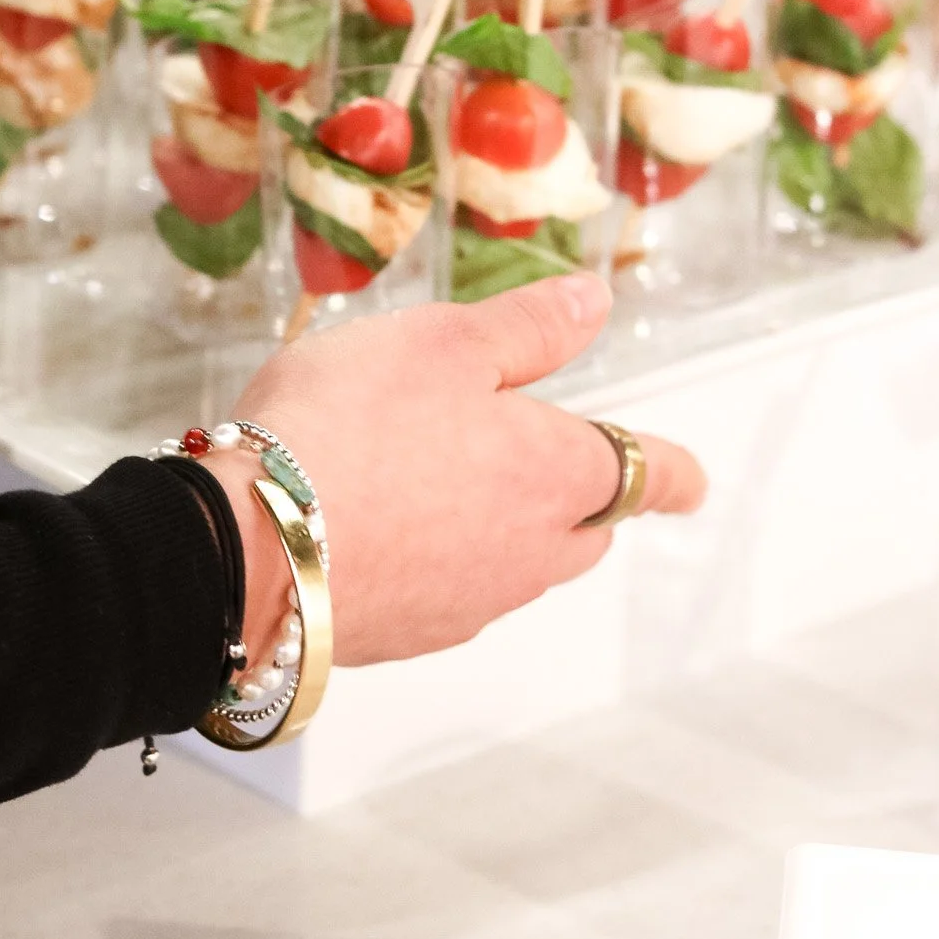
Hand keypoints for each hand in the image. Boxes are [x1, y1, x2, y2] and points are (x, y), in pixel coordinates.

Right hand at [219, 274, 704, 668]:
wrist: (246, 550)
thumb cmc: (348, 429)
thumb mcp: (443, 341)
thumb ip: (528, 327)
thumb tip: (594, 303)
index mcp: (556, 475)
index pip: (646, 477)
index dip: (672, 472)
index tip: (692, 481)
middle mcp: (527, 553)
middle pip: (584, 530)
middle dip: (579, 497)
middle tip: (541, 456)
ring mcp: (466, 604)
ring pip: (514, 564)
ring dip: (498, 527)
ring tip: (433, 477)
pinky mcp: (405, 635)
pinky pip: (446, 591)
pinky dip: (434, 558)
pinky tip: (379, 525)